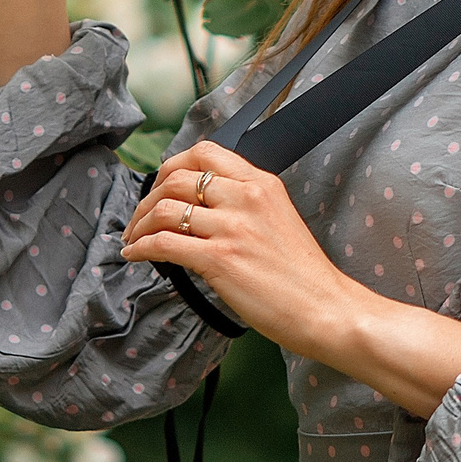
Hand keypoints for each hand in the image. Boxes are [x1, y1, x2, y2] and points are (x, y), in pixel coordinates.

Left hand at [120, 141, 460, 417]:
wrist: (326, 309)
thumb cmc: (303, 276)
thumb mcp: (278, 219)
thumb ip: (244, 205)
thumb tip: (200, 210)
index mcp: (262, 183)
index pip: (205, 152)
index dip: (172, 166)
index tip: (159, 187)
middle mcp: (246, 196)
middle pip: (177, 177)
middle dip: (147, 197)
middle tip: (139, 219)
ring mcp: (233, 227)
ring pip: (165, 208)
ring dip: (139, 224)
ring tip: (134, 240)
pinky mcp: (221, 258)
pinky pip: (164, 244)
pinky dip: (141, 248)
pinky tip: (135, 256)